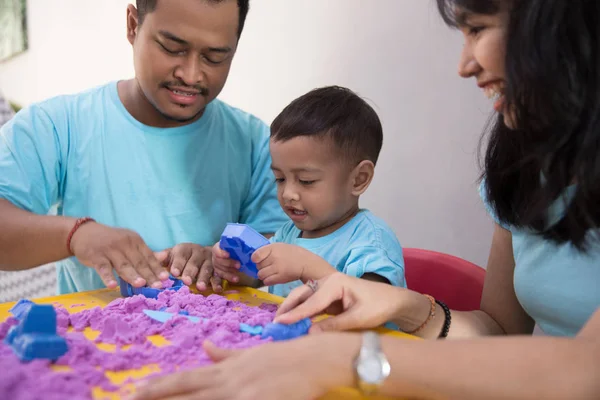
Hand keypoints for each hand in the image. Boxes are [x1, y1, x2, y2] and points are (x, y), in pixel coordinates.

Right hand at [70, 222, 168, 288]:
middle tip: (158, 286)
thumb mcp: (129, 243)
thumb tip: (165, 257)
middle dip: (149, 275)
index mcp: (135, 240)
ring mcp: (110, 250)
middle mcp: (124, 243)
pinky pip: (103, 268)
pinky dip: (108, 277)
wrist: (84, 233)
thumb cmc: (111, 241)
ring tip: (141, 284)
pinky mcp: (96, 256)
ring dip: (132, 275)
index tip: (166, 278)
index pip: (148, 256)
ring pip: (123, 265)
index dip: (157, 268)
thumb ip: (146, 252)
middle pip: (138, 262)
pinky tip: (112, 285)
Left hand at [129, 333, 358, 399]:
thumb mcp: (252, 353)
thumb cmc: (285, 356)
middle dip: (158, 398)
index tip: (136, 391)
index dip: (160, 386)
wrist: (314, 358)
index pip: (186, 378)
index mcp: (227, 368)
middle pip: (187, 392)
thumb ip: (227, 354)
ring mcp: (243, 394)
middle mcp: (229, 381)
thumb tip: (207, 348)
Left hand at [155, 243, 222, 291]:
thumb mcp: (172, 255)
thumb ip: (162, 258)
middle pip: (194, 262)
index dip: (178, 263)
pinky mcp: (218, 268)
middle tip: (186, 281)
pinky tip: (217, 289)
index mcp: (186, 249)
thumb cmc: (183, 257)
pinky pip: (219, 275)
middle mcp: (198, 253)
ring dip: (204, 278)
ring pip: (207, 269)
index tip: (174, 273)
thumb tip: (150, 258)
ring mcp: (209, 260)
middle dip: (190, 272)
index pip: (181, 255)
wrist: (203, 252)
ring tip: (200, 288)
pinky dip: (218, 282)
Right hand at [211, 242, 241, 282]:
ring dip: (229, 273)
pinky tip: (236, 279)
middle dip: (229, 263)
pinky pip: (223, 276)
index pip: (217, 250)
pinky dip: (230, 278)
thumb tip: (245, 245)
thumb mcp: (234, 244)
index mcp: (218, 248)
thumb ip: (236, 244)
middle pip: (218, 261)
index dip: (222, 253)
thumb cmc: (234, 247)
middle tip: (239, 265)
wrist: (232, 253)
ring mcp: (216, 266)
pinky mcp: (219, 273)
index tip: (228, 254)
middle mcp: (215, 257)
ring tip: (238, 274)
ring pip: (220, 270)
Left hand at [251, 243, 334, 284]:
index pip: (256, 255)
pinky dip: (268, 280)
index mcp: (273, 248)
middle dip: (261, 267)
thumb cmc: (293, 254)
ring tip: (270, 273)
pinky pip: (266, 281)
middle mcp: (274, 258)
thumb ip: (268, 250)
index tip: (258, 260)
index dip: (255, 259)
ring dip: (263, 275)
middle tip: (268, 266)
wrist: (306, 263)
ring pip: (260, 274)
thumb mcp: (280, 246)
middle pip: (258, 266)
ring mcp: (277, 268)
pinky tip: (273, 278)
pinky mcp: (280, 278)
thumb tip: (254, 257)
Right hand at [274, 272, 404, 332]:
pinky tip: (293, 321)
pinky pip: (311, 303)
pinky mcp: (329, 295)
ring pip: (304, 297)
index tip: (279, 323)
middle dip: (287, 307)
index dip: (295, 314)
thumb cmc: (379, 307)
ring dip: (292, 308)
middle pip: (302, 294)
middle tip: (273, 323)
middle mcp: (328, 281)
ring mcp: (327, 287)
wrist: (393, 301)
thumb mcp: (358, 319)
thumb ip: (334, 326)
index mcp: (335, 283)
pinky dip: (301, 311)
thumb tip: (310, 334)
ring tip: (279, 323)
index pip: (311, 301)